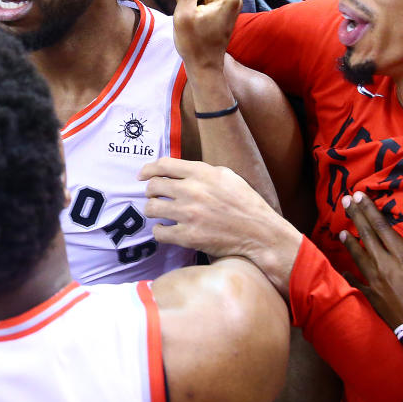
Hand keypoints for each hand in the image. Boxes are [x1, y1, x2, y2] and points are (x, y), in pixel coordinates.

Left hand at [141, 157, 303, 295]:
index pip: (163, 165)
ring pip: (151, 208)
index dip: (148, 169)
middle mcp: (192, 190)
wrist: (260, 233)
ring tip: (159, 213)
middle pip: (153, 186)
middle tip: (154, 197)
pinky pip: (159, 232)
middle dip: (150, 192)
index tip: (142, 175)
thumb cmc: (245, 204)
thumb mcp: (227, 176)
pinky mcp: (188, 236)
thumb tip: (177, 171)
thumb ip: (202, 171)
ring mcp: (188, 214)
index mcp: (202, 172)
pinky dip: (159, 231)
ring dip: (152, 210)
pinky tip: (166, 230)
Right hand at [172, 0, 240, 71]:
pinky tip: (198, 22)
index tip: (190, 9)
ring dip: (194, 3)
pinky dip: (199, 8)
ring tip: (195, 21)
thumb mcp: (185, 13)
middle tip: (191, 17)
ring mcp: (232, 3)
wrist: (205, 66)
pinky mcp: (227, 9)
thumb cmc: (194, 44)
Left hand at [338, 192, 402, 328]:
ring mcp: (377, 282)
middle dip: (356, 216)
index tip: (360, 196)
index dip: (370, 210)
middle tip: (346, 201)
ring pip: (358, 256)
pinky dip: (350, 274)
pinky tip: (344, 268)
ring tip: (340, 230)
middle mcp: (386, 266)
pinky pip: (357, 282)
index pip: (383, 228)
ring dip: (349, 242)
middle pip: (367, 236)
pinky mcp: (373, 296)